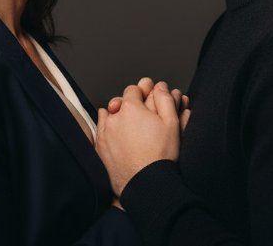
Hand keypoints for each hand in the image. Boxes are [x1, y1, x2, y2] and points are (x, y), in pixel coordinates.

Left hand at [96, 81, 181, 195]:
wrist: (146, 184)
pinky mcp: (100, 148)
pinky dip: (108, 129)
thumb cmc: (160, 156)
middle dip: (131, 105)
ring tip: (132, 127)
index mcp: (132, 108)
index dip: (143, 92)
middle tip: (143, 114)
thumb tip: (160, 86)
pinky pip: (101, 130)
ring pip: (109, 115)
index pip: (134, 90)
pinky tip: (120, 136)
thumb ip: (165, 99)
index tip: (148, 99)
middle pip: (121, 102)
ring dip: (118, 116)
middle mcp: (114, 117)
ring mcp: (105, 133)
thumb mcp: (172, 123)